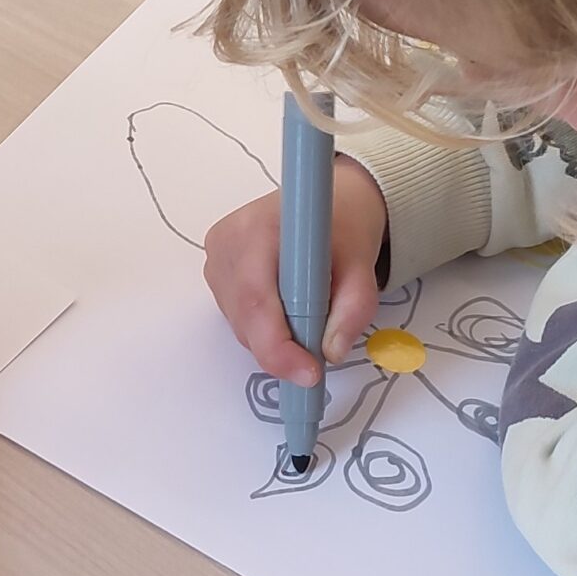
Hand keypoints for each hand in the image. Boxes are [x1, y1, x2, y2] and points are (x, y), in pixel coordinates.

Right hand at [203, 158, 388, 384]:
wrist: (323, 202)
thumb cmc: (342, 227)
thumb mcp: (363, 265)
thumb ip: (353, 308)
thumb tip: (331, 352)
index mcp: (258, 229)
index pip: (256, 301)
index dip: (278, 346)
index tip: (310, 374)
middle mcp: (226, 242)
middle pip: (245, 318)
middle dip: (281, 348)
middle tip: (317, 355)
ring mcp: (215, 256)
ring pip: (239, 323)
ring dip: (273, 337)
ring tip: (307, 315)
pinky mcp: (214, 269)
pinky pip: (236, 315)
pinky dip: (263, 325)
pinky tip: (285, 306)